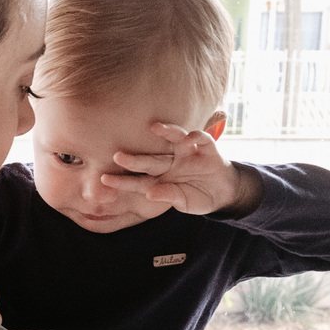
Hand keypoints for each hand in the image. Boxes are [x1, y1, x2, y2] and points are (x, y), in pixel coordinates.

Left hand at [101, 122, 260, 216]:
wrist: (225, 192)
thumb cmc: (199, 196)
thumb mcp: (184, 202)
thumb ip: (169, 197)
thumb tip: (151, 194)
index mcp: (161, 178)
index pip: (139, 179)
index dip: (123, 180)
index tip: (104, 180)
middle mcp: (170, 162)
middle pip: (150, 160)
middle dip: (134, 159)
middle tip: (117, 156)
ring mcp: (188, 153)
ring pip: (175, 140)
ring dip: (167, 132)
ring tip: (155, 127)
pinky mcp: (207, 148)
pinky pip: (201, 139)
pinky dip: (197, 137)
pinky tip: (191, 137)